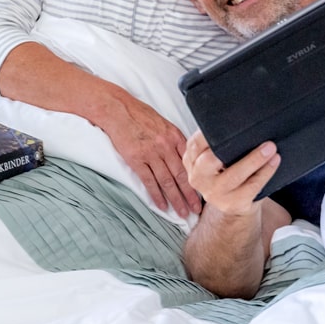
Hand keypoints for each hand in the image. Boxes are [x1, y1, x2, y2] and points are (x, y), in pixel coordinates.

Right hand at [101, 95, 202, 217]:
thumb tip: (188, 156)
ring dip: (176, 199)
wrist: (119, 110)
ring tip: (183, 213)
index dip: (199, 178)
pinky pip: (149, 181)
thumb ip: (176, 140)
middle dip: (191, 194)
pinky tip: (162, 206)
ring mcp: (152, 154)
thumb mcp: (165, 124)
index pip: (191, 162)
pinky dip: (156, 195)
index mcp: (176, 137)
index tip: (206, 191)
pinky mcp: (136, 160)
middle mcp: (166, 146)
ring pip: (167, 181)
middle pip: (182, 175)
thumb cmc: (141, 115)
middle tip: (198, 210)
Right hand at [182, 131, 280, 215]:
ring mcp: (215, 193)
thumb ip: (217, 143)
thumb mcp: (215, 158)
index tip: (226, 122)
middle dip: (229, 146)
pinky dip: (265, 172)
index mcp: (192, 162)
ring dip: (254, 159)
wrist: (234, 206)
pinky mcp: (233, 204)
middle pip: (209, 161)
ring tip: (270, 148)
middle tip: (252, 132)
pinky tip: (274, 161)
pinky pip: (251, 187)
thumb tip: (241, 119)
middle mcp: (199, 178)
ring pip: (233, 175)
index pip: (194, 144)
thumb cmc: (228, 173)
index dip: (208, 133)